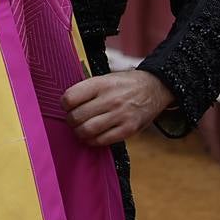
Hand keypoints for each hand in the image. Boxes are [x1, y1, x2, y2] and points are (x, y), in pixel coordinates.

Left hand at [61, 70, 175, 146]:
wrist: (154, 87)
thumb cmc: (122, 84)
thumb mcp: (104, 79)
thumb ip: (86, 90)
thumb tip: (64, 104)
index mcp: (100, 84)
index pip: (70, 98)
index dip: (64, 104)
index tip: (68, 106)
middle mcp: (111, 99)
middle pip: (76, 117)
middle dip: (70, 121)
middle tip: (73, 120)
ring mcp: (121, 115)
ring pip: (87, 130)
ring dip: (79, 132)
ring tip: (81, 129)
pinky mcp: (129, 129)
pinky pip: (102, 140)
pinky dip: (92, 141)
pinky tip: (92, 136)